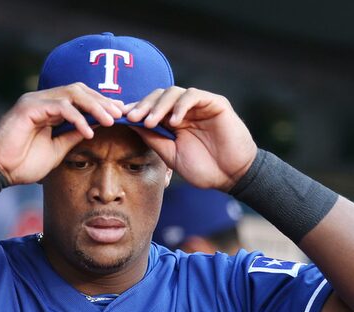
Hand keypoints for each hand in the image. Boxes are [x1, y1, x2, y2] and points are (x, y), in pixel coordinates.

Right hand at [0, 84, 124, 184]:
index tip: (120, 114)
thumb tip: (94, 128)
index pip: (80, 98)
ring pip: (72, 94)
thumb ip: (72, 135)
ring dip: (94, 106)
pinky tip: (88, 131)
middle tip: (120, 114)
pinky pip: (59, 106)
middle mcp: (43, 100)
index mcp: (50, 107)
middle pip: (79, 90)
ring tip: (110, 121)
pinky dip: (77, 118)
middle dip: (102, 101)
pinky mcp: (28, 108)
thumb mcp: (57, 148)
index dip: (101, 104)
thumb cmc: (23, 162)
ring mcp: (35, 101)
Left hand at [124, 87, 257, 191]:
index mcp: (173, 122)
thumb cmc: (204, 169)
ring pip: (174, 93)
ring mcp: (199, 105)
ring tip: (151, 122)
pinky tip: (174, 122)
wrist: (232, 176)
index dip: (136, 110)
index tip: (120, 117)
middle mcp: (184, 110)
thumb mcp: (171, 155)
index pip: (151, 108)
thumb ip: (153, 139)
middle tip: (133, 118)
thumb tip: (131, 125)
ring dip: (159, 106)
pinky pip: (194, 95)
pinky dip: (181, 105)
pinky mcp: (215, 103)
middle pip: (159, 96)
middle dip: (143, 106)